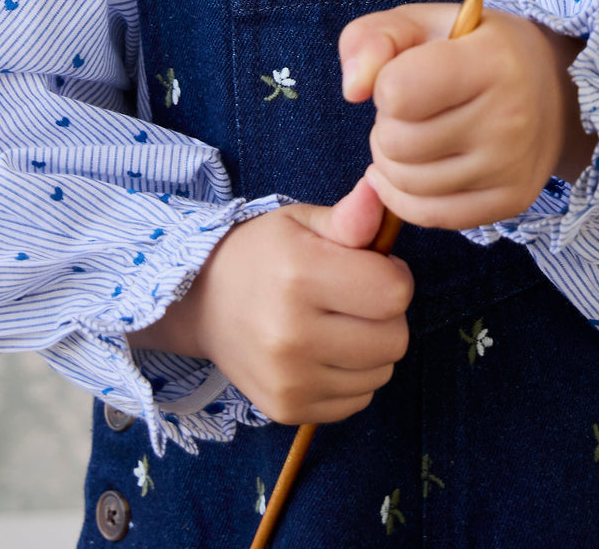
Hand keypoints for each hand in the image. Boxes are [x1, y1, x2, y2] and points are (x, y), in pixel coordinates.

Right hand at [126, 179, 412, 424]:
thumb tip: (379, 187)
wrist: (203, 303)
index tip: (371, 265)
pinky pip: (358, 401)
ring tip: (338, 322)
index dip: (394, 274)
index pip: (395, 293)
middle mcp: (292, 335)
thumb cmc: (263, 254)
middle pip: (394, 339)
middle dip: (387, 314)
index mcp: (299, 276)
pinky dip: (352, 377)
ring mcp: (289, 380)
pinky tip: (325, 352)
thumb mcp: (301, 222)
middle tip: (356, 296)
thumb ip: (349, 216)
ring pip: (381, 373)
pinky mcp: (287, 410)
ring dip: (371, 348)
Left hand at [339, 4, 595, 231]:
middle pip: (398, 143)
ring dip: (392, 160)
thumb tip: (352, 90)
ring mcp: (513, 166)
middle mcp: (510, 117)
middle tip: (410, 110)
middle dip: (387, 125)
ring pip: (407, 183)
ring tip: (414, 134)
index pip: (398, 92)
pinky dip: (404, 196)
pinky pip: (428, 216)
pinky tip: (411, 168)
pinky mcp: (511, 202)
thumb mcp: (422, 22)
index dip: (386, 83)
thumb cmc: (473, 49)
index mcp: (492, 61)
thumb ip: (371, 37)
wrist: (552, 88)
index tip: (407, 73)